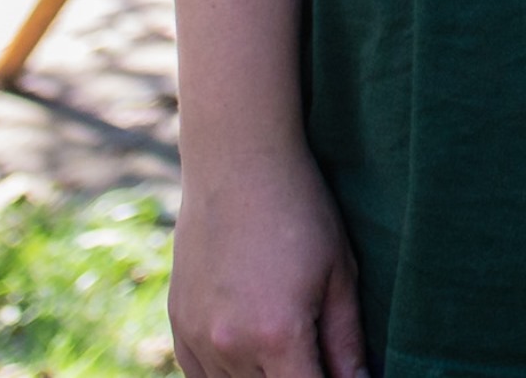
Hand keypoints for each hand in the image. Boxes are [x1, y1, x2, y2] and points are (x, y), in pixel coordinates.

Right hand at [169, 145, 367, 377]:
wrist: (236, 169)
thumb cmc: (301, 214)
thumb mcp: (340, 274)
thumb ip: (347, 342)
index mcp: (277, 335)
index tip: (345, 375)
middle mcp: (230, 347)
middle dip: (299, 377)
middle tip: (318, 358)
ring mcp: (197, 340)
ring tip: (288, 347)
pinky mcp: (179, 328)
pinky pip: (200, 376)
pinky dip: (229, 375)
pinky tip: (255, 355)